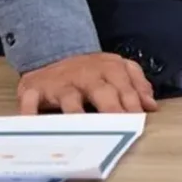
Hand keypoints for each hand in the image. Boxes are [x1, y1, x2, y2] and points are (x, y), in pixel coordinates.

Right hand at [17, 52, 156, 114]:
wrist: (52, 54)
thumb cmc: (89, 70)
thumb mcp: (116, 70)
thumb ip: (136, 85)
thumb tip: (151, 105)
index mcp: (109, 68)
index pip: (125, 86)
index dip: (133, 103)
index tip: (139, 121)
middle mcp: (86, 74)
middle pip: (101, 91)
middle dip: (111, 108)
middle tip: (118, 127)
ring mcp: (61, 82)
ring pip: (69, 97)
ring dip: (75, 112)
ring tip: (82, 127)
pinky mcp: (35, 89)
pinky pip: (30, 102)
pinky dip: (30, 113)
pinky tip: (32, 125)